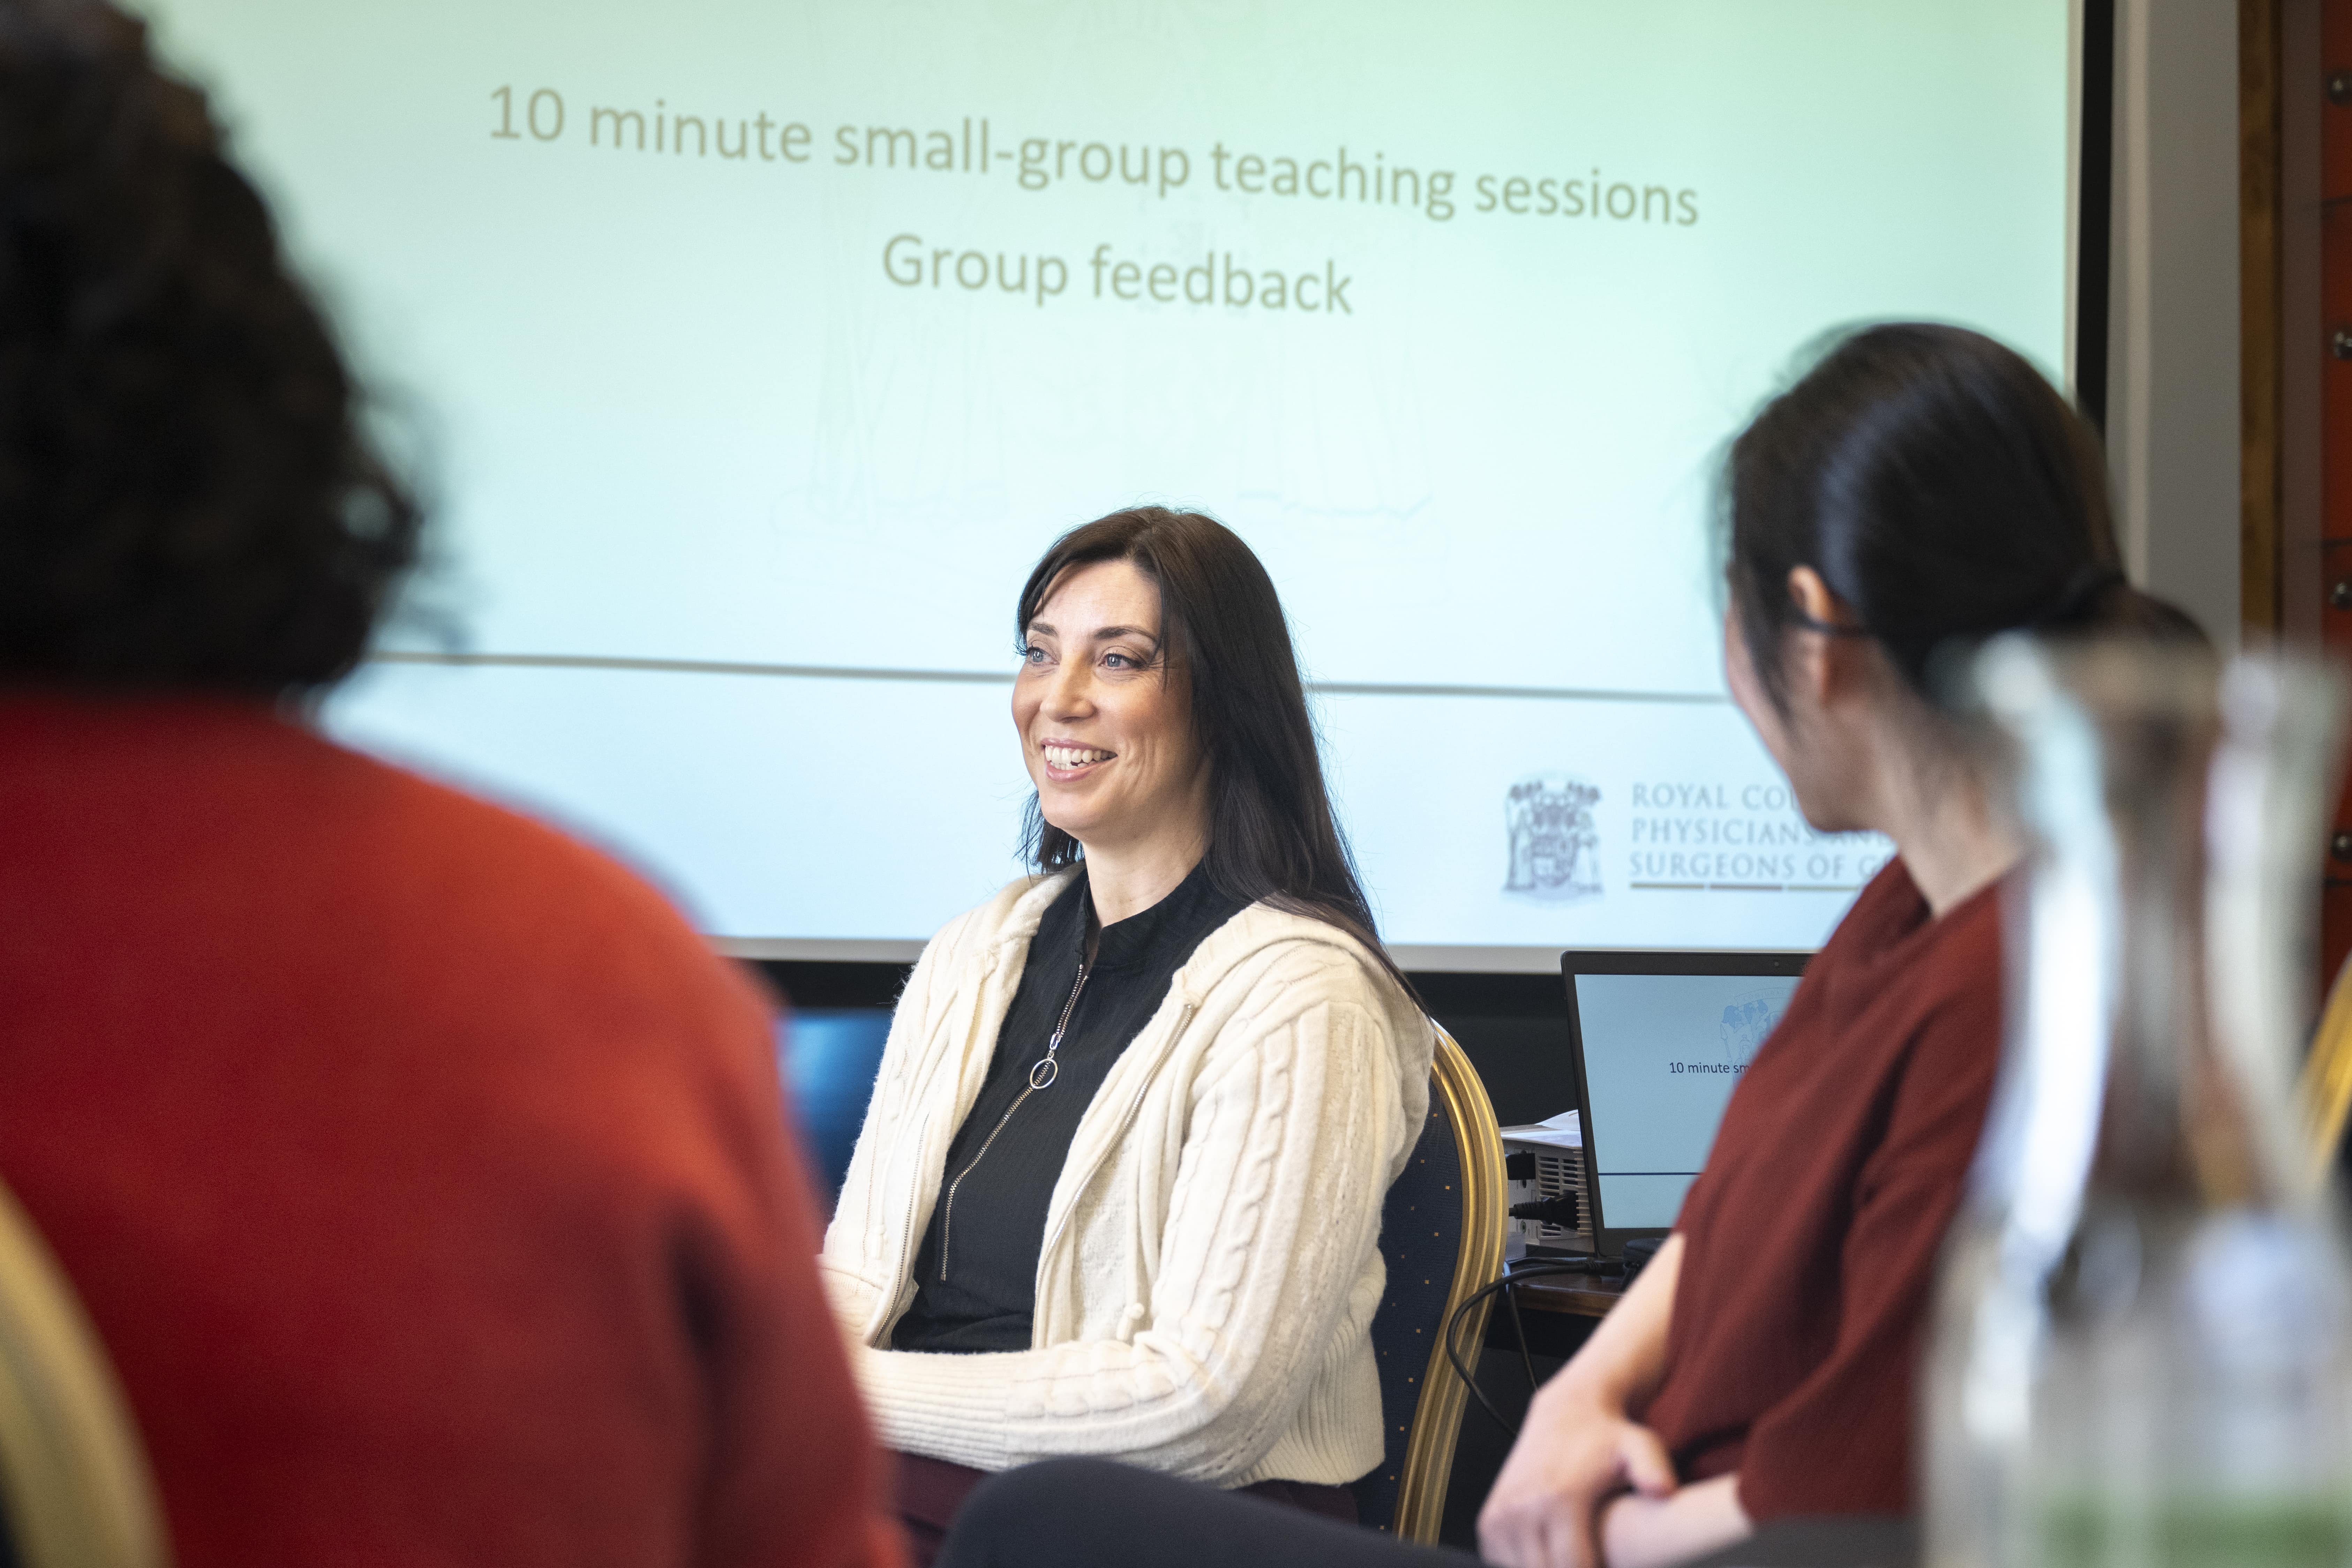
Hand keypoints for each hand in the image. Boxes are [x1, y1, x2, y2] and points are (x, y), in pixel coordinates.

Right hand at [1477, 1373, 1676, 1567]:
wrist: (1568, 1411)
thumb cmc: (1610, 1438)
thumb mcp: (1640, 1447)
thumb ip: (1653, 1469)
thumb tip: (1663, 1490)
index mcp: (1559, 1499)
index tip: (1610, 1567)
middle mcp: (1522, 1507)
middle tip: (1592, 1559)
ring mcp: (1501, 1514)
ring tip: (1572, 1556)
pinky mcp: (1490, 1518)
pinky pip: (1501, 1560)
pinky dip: (1523, 1564)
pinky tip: (1548, 1552)